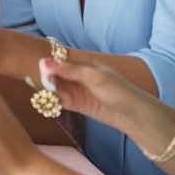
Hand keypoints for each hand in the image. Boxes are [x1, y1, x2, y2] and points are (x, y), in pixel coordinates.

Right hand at [40, 58, 155, 136]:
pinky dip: (54, 100)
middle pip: (56, 74)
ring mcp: (77, 91)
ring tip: (47, 93)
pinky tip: (50, 101)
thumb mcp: (92, 76)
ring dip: (50, 90)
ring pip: (56, 87)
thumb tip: (44, 62)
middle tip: (44, 83)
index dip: (49, 64)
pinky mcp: (77, 105)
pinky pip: (60, 100)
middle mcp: (78, 76)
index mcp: (83, 64)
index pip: (60, 60)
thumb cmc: (116, 90)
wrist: (132, 114)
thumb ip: (69, 70)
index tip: (41, 69)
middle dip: (47, 78)